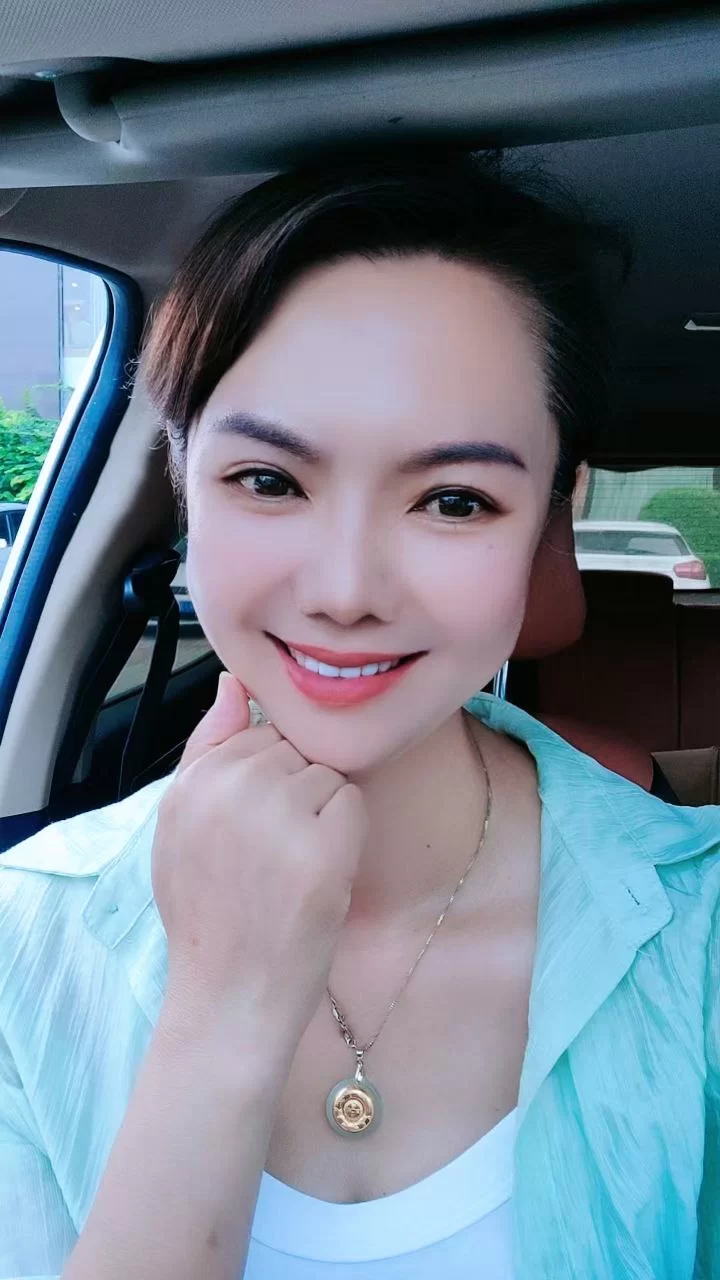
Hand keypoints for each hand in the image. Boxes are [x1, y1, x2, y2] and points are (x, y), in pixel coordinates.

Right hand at [152, 673, 367, 1057]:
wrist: (230, 995)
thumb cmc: (209, 912)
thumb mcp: (180, 825)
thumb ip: (207, 747)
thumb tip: (233, 681)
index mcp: (193, 781)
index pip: (259, 735)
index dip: (267, 782)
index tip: (250, 833)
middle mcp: (232, 789)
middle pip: (297, 751)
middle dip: (297, 795)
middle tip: (271, 857)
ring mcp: (278, 817)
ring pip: (329, 774)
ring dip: (324, 816)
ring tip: (291, 868)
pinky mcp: (322, 848)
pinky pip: (354, 803)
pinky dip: (348, 837)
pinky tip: (319, 876)